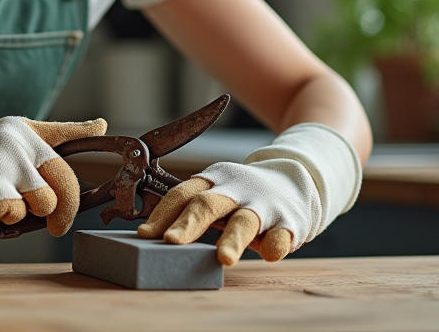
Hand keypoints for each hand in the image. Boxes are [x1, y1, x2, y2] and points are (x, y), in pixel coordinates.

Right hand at [0, 116, 106, 237]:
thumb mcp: (10, 143)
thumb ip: (53, 137)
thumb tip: (102, 125)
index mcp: (22, 128)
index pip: (67, 138)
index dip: (92, 141)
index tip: (113, 146)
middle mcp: (17, 141)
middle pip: (65, 181)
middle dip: (66, 208)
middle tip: (56, 224)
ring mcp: (7, 164)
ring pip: (46, 202)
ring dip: (30, 213)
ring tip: (5, 206)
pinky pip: (20, 215)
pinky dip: (6, 220)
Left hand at [136, 169, 299, 265]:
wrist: (293, 180)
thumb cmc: (241, 196)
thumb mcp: (215, 193)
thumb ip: (189, 210)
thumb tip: (148, 238)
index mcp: (211, 181)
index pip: (181, 194)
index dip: (162, 214)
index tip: (144, 235)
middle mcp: (234, 190)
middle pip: (208, 203)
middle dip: (188, 223)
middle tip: (169, 242)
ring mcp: (262, 205)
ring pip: (245, 220)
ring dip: (233, 239)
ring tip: (223, 259)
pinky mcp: (287, 222)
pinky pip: (280, 234)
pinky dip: (275, 244)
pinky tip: (269, 254)